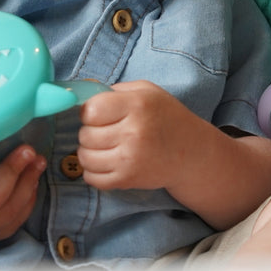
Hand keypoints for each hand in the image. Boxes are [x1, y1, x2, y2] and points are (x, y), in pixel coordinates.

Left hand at [76, 81, 190, 190]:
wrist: (190, 152)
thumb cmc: (166, 116)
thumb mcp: (147, 91)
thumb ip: (115, 90)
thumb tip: (80, 95)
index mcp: (137, 105)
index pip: (90, 110)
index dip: (89, 112)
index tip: (99, 114)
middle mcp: (133, 133)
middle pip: (85, 135)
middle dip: (90, 132)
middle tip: (104, 131)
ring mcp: (130, 160)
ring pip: (85, 157)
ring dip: (89, 152)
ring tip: (103, 147)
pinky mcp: (127, 180)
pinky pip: (92, 178)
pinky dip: (93, 171)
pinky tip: (106, 162)